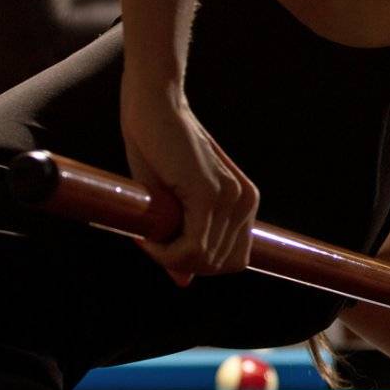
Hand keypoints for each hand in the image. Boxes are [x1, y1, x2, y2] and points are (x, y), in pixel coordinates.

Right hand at [120, 74, 259, 286]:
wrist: (153, 108)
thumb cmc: (156, 151)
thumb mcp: (171, 204)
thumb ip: (184, 240)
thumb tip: (185, 282)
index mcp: (244, 202)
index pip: (233, 260)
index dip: (197, 263)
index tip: (165, 248)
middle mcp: (246, 201)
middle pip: (218, 264)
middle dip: (181, 262)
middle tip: (148, 241)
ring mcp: (231, 198)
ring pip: (203, 261)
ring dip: (167, 257)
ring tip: (144, 235)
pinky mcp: (210, 194)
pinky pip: (190, 249)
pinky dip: (163, 252)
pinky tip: (144, 235)